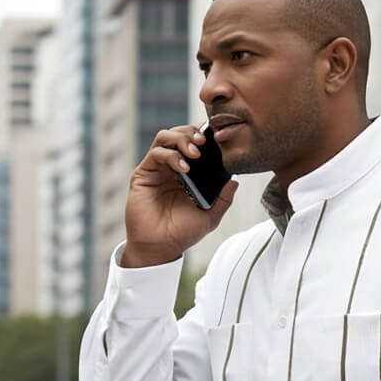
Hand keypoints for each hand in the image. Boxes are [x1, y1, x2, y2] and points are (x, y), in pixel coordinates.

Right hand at [123, 124, 238, 266]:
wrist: (160, 248)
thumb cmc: (183, 233)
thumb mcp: (210, 216)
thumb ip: (224, 199)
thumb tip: (236, 181)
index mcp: (188, 174)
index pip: (195, 144)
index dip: (204, 135)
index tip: (217, 136)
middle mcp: (172, 167)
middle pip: (180, 134)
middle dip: (193, 133)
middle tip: (205, 142)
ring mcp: (157, 169)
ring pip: (165, 137)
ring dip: (181, 139)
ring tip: (195, 153)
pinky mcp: (144, 173)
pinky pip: (156, 153)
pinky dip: (171, 155)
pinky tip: (183, 167)